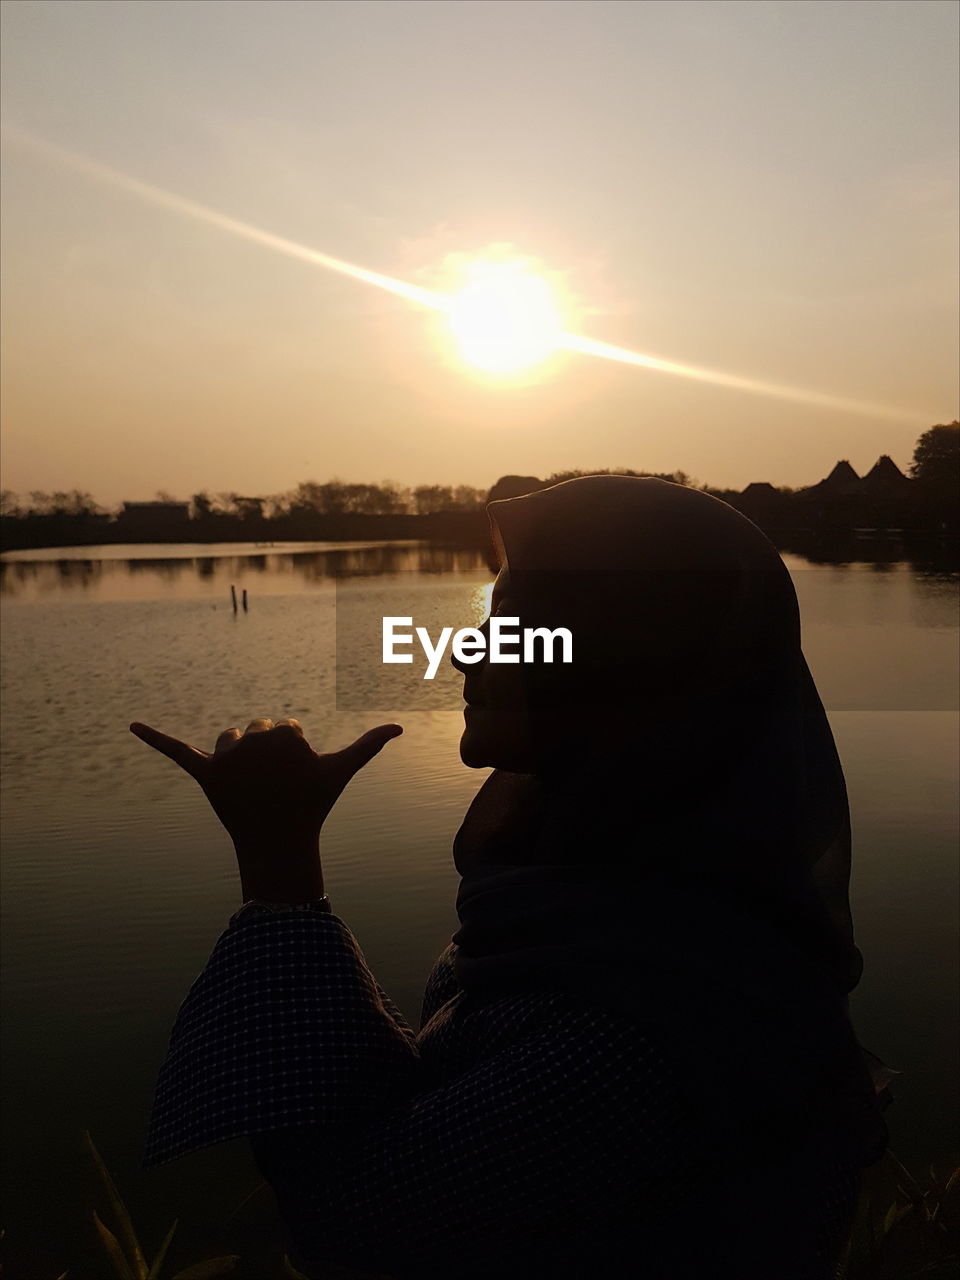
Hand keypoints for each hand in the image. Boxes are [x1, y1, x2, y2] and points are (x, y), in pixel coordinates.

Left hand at [130, 717, 402, 901]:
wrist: (280, 845)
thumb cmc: (313, 806)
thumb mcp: (341, 773)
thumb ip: (368, 745)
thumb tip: (399, 727)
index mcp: (284, 733)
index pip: (285, 730)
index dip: (293, 758)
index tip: (296, 781)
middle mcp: (253, 740)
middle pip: (257, 732)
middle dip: (265, 756)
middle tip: (274, 788)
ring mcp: (227, 758)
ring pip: (229, 740)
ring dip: (237, 757)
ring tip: (251, 787)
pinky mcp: (204, 774)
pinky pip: (177, 751)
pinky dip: (153, 737)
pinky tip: (130, 725)